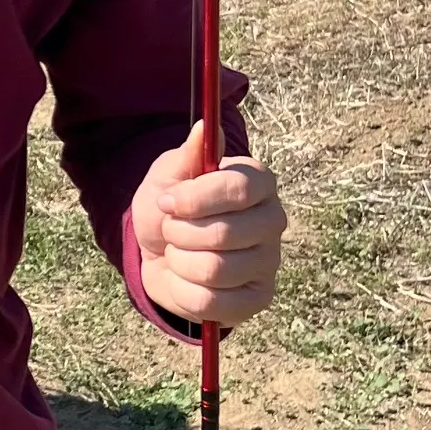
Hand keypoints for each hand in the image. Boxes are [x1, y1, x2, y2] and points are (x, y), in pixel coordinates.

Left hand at [131, 118, 285, 328]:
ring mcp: (269, 263)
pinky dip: (184, 291)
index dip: (196, 198)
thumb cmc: (168, 208)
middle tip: (170, 229)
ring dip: (179, 261)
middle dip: (180, 233)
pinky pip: (213, 303)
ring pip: (215, 270)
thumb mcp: (166, 176)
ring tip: (178, 252)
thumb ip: (186, 155)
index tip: (167, 201)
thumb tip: (206, 127)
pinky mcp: (258, 299)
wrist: (158, 253)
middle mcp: (273, 221)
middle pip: (225, 233)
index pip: (239, 188)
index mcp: (257, 182)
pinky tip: (186, 278)